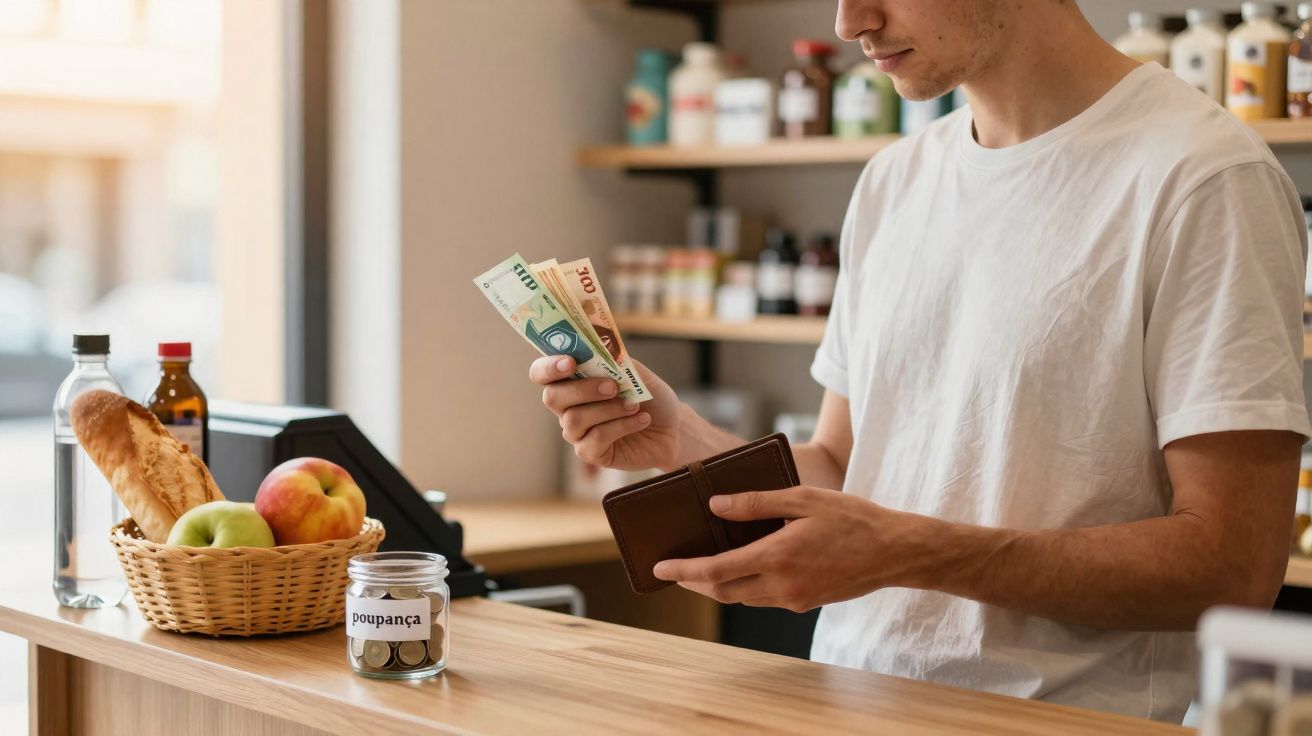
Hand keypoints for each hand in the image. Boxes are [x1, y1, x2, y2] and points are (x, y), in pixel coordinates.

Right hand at [530, 356, 682, 470]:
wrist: (673, 427)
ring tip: (635, 405)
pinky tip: (641, 420)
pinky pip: (594, 440)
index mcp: (572, 381)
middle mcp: (568, 407)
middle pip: (552, 397)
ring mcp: (577, 432)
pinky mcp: (591, 453)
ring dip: (608, 409)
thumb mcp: (635, 372)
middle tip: (613, 387)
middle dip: (583, 389)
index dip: (548, 367)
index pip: (541, 373)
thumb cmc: (650, 396)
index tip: (571, 363)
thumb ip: (614, 360)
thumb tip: (598, 350)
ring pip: (574, 419)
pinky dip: (622, 426)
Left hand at [652, 487, 924, 611]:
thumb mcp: (804, 499)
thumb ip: (756, 503)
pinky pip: (765, 597)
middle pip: (723, 590)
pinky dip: (745, 585)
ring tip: (700, 567)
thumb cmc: (852, 518)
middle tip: (672, 570)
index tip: (660, 568)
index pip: (717, 569)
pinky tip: (742, 568)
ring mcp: (794, 598)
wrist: (895, 552)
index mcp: (777, 556)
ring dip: (718, 584)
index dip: (684, 570)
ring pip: (743, 597)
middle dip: (694, 581)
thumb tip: (716, 507)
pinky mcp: (806, 602)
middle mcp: (782, 584)